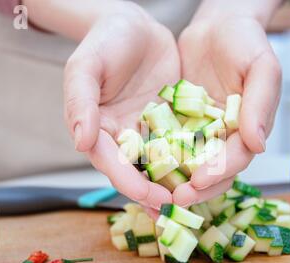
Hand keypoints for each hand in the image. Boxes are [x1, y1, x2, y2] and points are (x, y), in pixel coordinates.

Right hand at [63, 3, 179, 209]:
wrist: (133, 26)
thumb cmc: (104, 42)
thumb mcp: (85, 66)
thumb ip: (80, 102)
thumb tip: (81, 141)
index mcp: (99, 130)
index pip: (113, 163)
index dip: (130, 183)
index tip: (149, 197)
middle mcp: (124, 137)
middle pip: (138, 172)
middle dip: (155, 194)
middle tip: (175, 210)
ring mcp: (149, 131)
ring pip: (162, 164)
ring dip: (176, 185)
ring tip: (194, 202)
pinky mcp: (171, 122)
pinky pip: (183, 143)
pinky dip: (193, 160)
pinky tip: (209, 172)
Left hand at [175, 0, 281, 206]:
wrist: (218, 25)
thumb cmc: (246, 42)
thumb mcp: (261, 67)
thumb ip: (260, 103)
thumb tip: (258, 145)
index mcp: (248, 129)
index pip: (237, 158)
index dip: (220, 172)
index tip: (200, 180)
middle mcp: (226, 137)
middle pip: (213, 172)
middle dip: (196, 188)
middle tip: (174, 199)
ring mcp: (202, 132)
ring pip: (189, 165)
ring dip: (175, 182)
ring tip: (155, 195)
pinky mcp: (181, 124)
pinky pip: (169, 145)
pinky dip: (159, 160)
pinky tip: (142, 170)